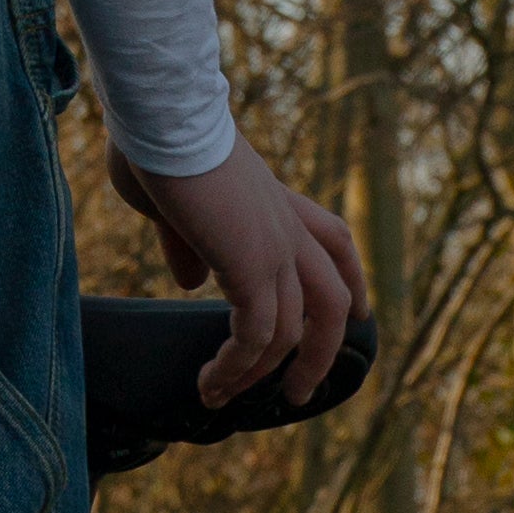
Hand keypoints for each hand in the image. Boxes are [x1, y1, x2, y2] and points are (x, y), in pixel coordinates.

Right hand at [112, 133, 366, 409]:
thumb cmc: (154, 137)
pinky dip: (236, 367)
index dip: (351, 279)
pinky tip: (211, 382)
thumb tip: (192, 281)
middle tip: (299, 392)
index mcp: (274, 199)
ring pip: (294, 329)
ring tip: (226, 399)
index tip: (360, 313)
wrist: (163, 113)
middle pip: (332, 298)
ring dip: (264, 373)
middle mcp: (286, 226)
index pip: (333, 240)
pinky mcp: (250, 267)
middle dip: (322, 350)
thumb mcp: (170, 196)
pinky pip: (255, 335)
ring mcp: (274, 248)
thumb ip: (184, 240)